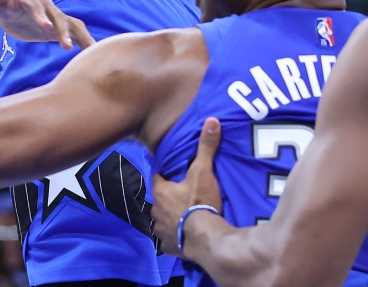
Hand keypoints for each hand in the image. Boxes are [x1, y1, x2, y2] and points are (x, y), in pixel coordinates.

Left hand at [0, 0, 94, 49]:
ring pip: (72, 24)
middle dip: (62, 30)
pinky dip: (84, 41)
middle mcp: (45, 5)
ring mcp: (53, 16)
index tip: (45, 27)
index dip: (41, 15)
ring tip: (90, 50)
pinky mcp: (57, 28)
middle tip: (66, 46)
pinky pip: (74, 33)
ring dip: (80, 36)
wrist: (5, 11)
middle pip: (58, 16)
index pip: (36, 5)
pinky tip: (93, 52)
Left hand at [150, 117, 222, 255]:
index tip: (174, 176)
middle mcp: (155, 210)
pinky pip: (168, 241)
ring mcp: (160, 230)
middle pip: (160, 200)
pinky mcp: (168, 247)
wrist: (204, 238)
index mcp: (160, 191)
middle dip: (170, 199)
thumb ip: (206, 147)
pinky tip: (184, 237)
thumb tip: (211, 120)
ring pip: (162, 221)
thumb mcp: (203, 172)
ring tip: (185, 219)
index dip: (166, 176)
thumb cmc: (199, 202)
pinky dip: (174, 239)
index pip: (158, 178)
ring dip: (171, 219)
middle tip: (185, 198)